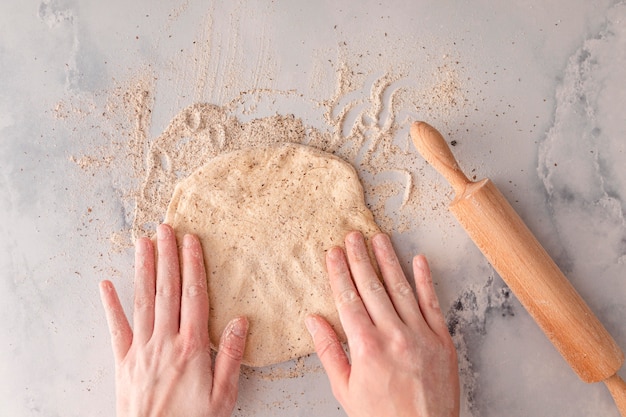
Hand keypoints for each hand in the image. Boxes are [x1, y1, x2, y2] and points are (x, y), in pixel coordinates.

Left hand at [99, 224, 247, 416]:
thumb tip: (241, 320)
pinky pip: (116, 328)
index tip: (191, 240)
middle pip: (166, 290)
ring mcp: (140, 350)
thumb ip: (231, 356)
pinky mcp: (123, 362)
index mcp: (191, 347)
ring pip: (142, 301)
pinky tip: (105, 284)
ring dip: (142, 269)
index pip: (193, 295)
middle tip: (165, 228)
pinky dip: (110, 305)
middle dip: (167, 256)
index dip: (192, 265)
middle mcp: (164, 341)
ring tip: (142, 243)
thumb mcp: (223, 396)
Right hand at [306, 231, 459, 416]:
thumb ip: (329, 351)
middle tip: (352, 236)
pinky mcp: (442, 340)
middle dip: (360, 258)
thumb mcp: (345, 389)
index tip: (333, 252)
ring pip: (401, 288)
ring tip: (379, 238)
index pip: (348, 299)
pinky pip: (432, 303)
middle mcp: (393, 335)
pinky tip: (419, 260)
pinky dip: (425, 280)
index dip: (339, 272)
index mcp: (366, 347)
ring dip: (388, 260)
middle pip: (372, 287)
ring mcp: (421, 335)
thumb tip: (313, 320)